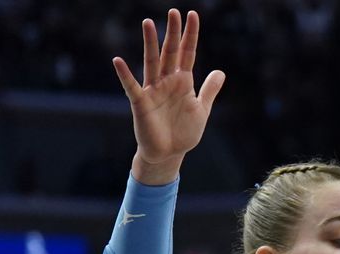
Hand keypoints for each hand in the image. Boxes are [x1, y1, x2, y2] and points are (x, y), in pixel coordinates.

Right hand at [112, 9, 224, 183]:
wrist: (170, 154)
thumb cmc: (183, 131)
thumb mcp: (201, 109)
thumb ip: (209, 90)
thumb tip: (220, 71)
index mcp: (183, 81)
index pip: (188, 53)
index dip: (190, 35)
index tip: (192, 15)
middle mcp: (167, 81)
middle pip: (170, 52)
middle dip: (172, 33)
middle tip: (174, 12)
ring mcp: (153, 90)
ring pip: (152, 63)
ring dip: (150, 44)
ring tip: (149, 23)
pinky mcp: (141, 104)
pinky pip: (132, 87)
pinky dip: (125, 75)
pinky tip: (118, 61)